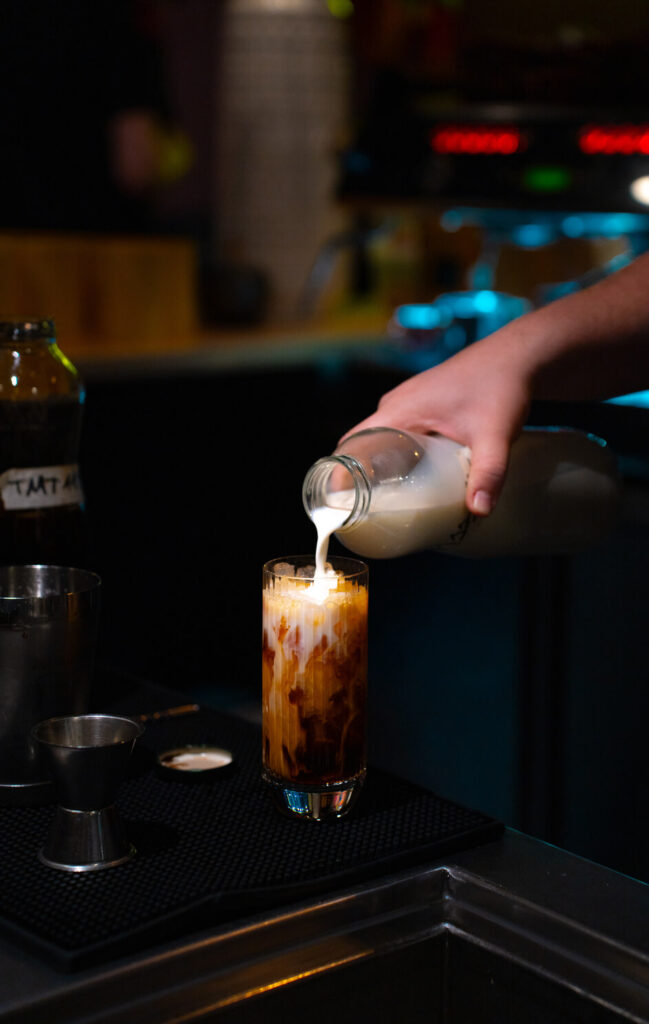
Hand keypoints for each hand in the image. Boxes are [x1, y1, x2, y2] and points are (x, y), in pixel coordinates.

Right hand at [340, 333, 532, 515]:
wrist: (518, 357)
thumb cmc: (501, 387)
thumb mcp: (494, 435)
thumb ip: (488, 473)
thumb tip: (479, 511)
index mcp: (399, 409)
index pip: (351, 443)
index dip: (340, 473)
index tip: (340, 503)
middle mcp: (396, 404)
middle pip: (362, 445)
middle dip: (360, 478)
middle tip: (367, 513)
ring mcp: (409, 402)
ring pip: (381, 439)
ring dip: (379, 466)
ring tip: (387, 501)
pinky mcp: (423, 404)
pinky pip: (397, 432)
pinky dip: (396, 454)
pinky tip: (411, 477)